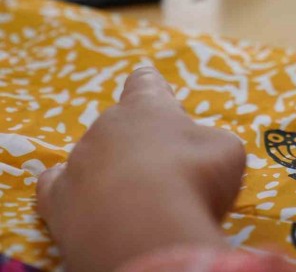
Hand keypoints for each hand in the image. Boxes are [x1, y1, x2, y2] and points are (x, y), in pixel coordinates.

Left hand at [36, 68, 245, 271]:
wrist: (146, 228)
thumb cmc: (196, 178)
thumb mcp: (225, 150)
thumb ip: (209, 141)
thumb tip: (202, 149)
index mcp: (148, 106)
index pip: (145, 82)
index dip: (152, 87)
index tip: (155, 88)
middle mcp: (106, 125)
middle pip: (120, 124)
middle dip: (140, 143)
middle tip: (166, 171)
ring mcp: (78, 160)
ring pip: (93, 156)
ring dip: (113, 170)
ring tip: (137, 198)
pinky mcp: (56, 197)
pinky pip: (56, 184)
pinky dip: (73, 191)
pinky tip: (86, 201)